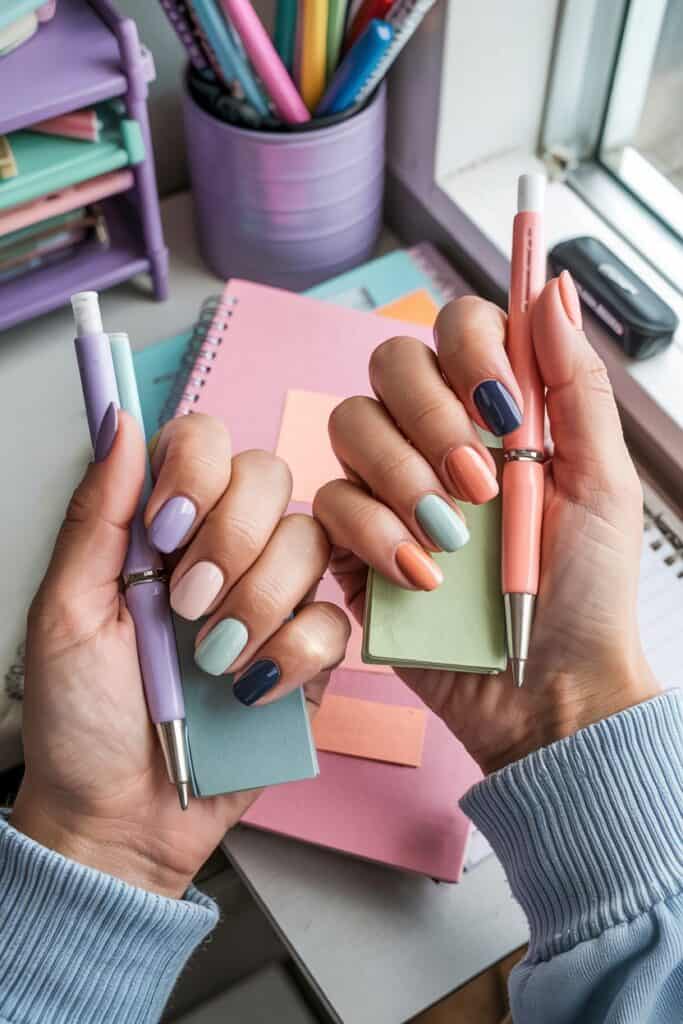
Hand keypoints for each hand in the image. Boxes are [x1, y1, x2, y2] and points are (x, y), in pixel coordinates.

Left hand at [12, 413, 348, 896]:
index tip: (167, 527)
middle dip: (234, 540)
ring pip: (310, 542)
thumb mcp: (66, 611)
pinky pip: (333, 620)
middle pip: (271, 477)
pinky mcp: (310, 654)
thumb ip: (97, 514)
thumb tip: (119, 422)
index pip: (205, 442)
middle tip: (187, 604)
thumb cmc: (81, 718)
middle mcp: (226, 549)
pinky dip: (292, 654)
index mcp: (165, 529)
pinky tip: (250, 691)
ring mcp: (274, 599)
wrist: (121, 817)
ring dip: (258, 602)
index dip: (198, 469)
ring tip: (210, 661)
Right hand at [314, 273, 659, 773]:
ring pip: (350, 423)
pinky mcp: (353, 541)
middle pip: (390, 362)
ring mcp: (389, 486)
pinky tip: (420, 575)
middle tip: (479, 483)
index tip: (504, 406)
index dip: (469, 349)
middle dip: (430, 417)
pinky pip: (331, 502)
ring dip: (402, 476)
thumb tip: (551, 289)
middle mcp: (434, 436)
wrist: (547, 689)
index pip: (458, 329)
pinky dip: (374, 533)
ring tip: (454, 538)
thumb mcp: (601, 483)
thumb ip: (574, 384)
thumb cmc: (585, 592)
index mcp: (495, 412)